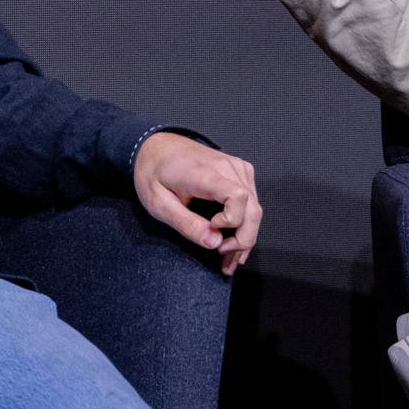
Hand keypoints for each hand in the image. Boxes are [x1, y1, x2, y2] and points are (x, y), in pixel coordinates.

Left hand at [133, 130, 261, 275]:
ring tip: (230, 257)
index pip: (238, 198)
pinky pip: (251, 200)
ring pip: (255, 208)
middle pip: (253, 208)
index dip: (232, 221)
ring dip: (245, 235)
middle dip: (243, 240)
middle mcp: (227, 167)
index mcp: (206, 173)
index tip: (213, 230)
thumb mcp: (158, 203)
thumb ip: (186, 224)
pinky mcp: (239, 171)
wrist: (156, 147)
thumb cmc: (154, 172)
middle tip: (225, 261)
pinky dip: (245, 222)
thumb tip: (214, 242)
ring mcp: (236, 167)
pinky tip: (234, 238)